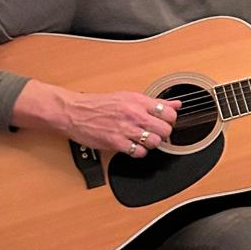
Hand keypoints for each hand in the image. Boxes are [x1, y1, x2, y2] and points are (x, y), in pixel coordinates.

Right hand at [60, 90, 179, 156]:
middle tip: (154, 132)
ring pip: (154, 142)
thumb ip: (154, 102)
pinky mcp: (116, 142)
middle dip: (163, 133)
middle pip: (165, 129)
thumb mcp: (128, 97)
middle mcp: (134, 114)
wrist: (74, 112)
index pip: (169, 112)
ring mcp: (125, 129)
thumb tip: (176, 104)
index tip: (165, 122)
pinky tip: (132, 146)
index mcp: (138, 101)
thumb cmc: (99, 104)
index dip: (170, 120)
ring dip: (151, 144)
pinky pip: (138, 152)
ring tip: (142, 140)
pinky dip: (138, 152)